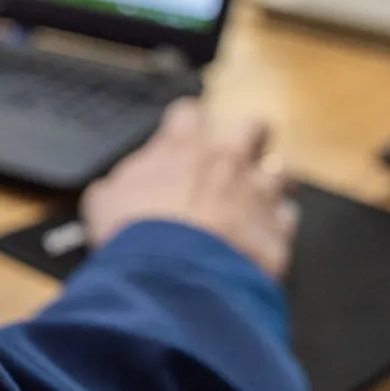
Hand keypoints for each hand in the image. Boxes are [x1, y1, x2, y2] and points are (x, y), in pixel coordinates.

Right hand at [80, 99, 297, 278]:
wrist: (174, 278)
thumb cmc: (135, 235)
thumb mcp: (103, 204)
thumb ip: (114, 188)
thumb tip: (110, 191)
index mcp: (183, 148)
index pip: (188, 113)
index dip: (186, 121)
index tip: (183, 130)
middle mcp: (228, 162)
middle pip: (253, 127)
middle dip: (249, 137)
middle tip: (237, 155)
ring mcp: (259, 195)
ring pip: (281, 173)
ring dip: (270, 184)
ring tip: (255, 201)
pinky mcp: (277, 232)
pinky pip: (286, 220)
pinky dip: (275, 228)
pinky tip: (260, 239)